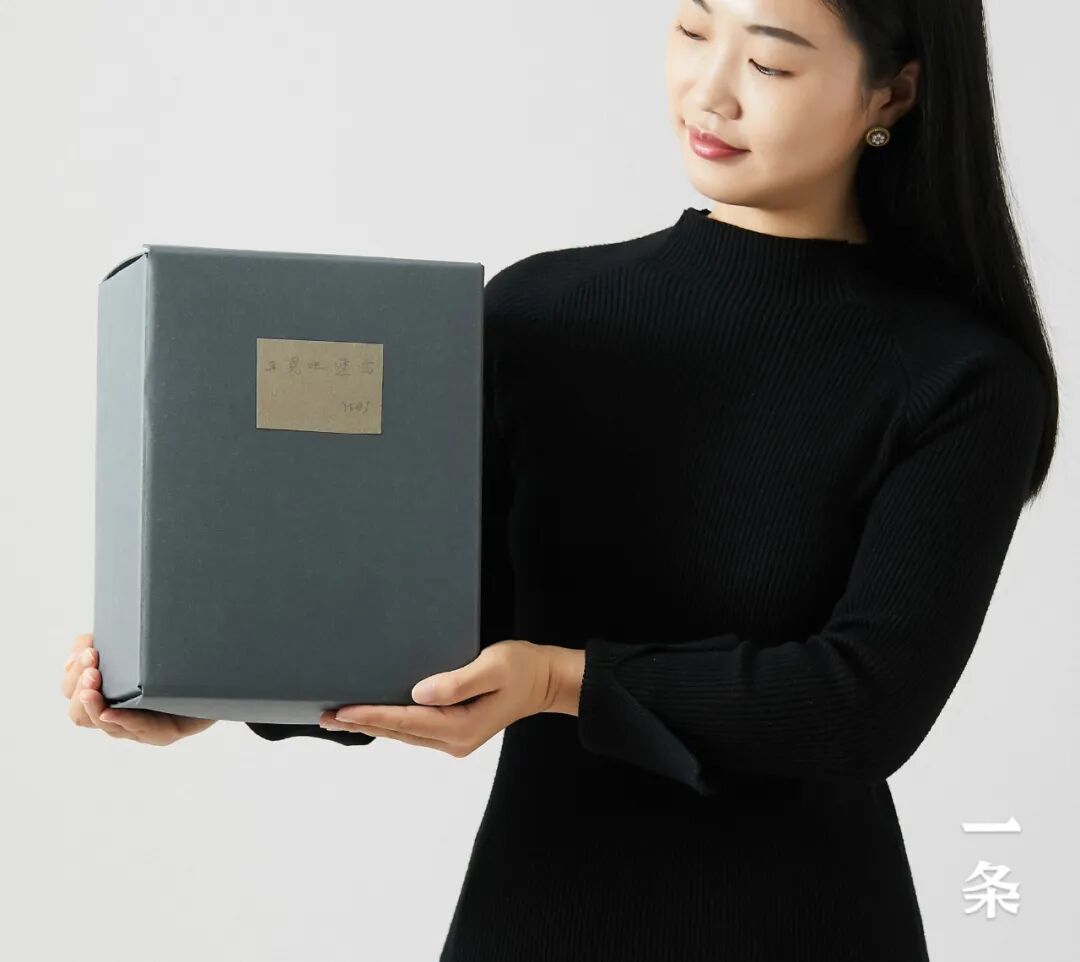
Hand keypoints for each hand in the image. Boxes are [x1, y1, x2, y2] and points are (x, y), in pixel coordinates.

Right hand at [61, 632, 216, 744]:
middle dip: (79, 687)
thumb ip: (111, 639)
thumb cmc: (175, 661)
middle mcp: (117, 713)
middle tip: (92, 667)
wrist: (221, 677)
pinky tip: (111, 713)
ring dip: (94, 704)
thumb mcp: (140, 644)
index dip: (73, 671)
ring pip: (104, 724)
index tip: (87, 652)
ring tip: (94, 685)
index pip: (73, 688)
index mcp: (107, 690)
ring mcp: (139, 726)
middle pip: (79, 712)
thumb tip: (80, 651)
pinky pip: (141, 730)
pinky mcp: (164, 733)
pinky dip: (122, 720)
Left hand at [318, 640, 574, 756]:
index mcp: (460, 727)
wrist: (543, 680)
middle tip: (324, 717)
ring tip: (338, 718)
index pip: (405, 721)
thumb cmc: (521, 669)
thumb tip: (419, 692)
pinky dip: (390, 723)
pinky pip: (414, 729)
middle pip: (398, 732)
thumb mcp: (492, 668)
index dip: (371, 715)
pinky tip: (373, 717)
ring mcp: (453, 739)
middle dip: (361, 723)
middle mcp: (453, 740)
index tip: (342, 711)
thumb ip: (456, 682)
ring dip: (372, 724)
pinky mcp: (453, 730)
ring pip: (403, 733)